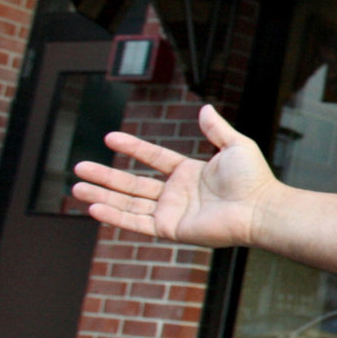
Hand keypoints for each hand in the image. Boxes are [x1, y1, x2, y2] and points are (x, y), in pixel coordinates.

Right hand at [72, 104, 279, 248]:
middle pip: (133, 183)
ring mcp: (172, 212)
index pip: (153, 158)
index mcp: (190, 173)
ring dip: (102, 196)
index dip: (132, 148)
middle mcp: (178, 194)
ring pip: (129, 203)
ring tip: (76, 188)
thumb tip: (205, 107)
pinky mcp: (170, 229)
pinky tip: (94, 207)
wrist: (260, 207)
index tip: (109, 138)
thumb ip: (216, 128)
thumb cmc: (254, 178)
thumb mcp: (235, 145)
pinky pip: (137, 223)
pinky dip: (115, 216)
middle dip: (105, 176)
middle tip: (78, 168)